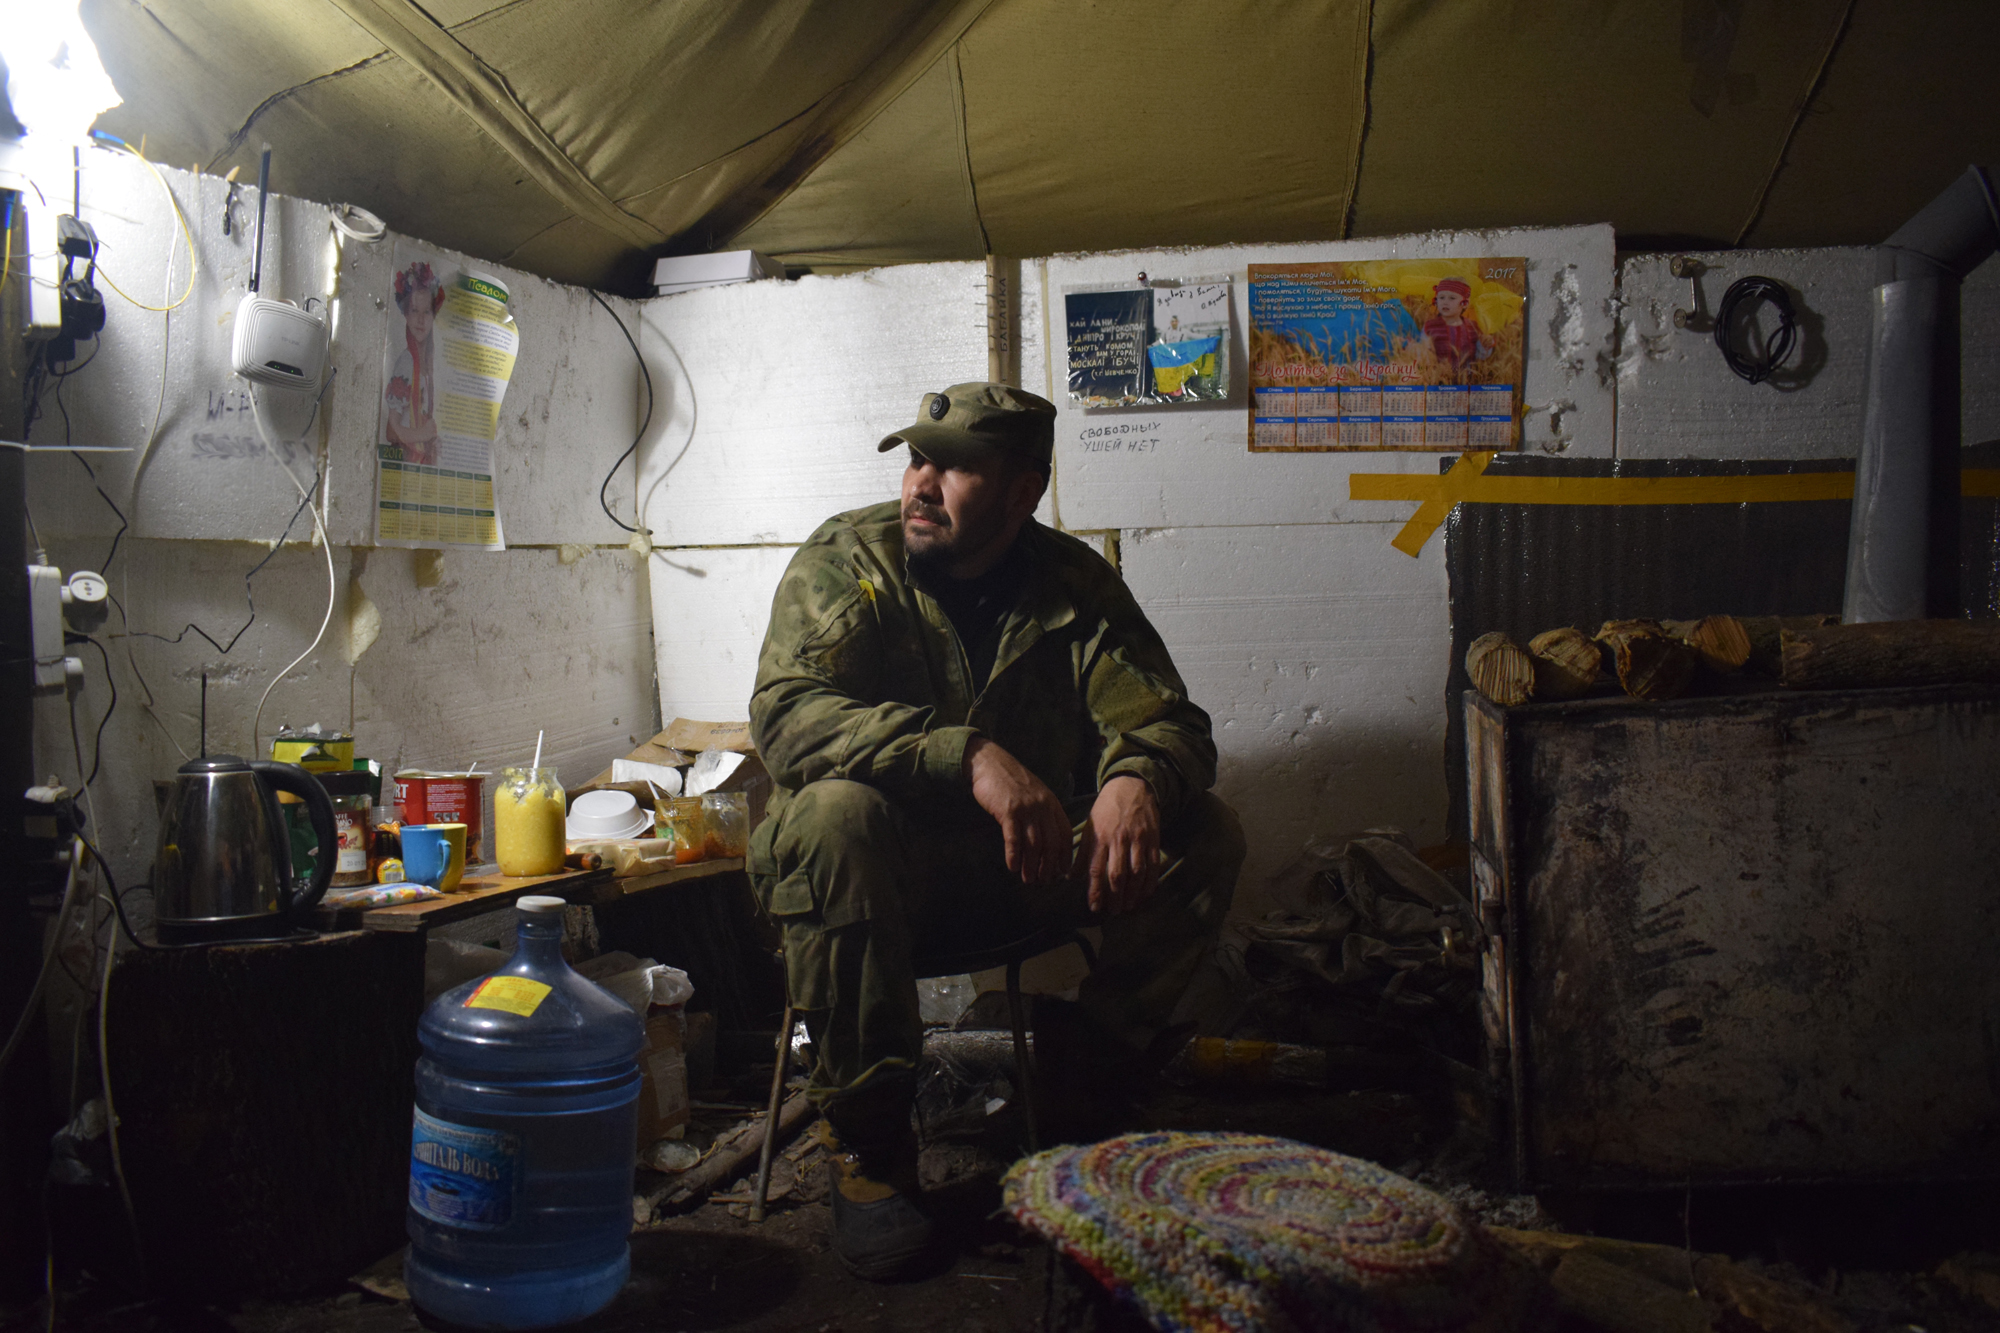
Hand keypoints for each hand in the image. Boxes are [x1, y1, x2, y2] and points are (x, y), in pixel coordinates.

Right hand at [965, 737, 1072, 884]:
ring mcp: (1026, 809)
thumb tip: (1047, 841)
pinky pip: (1013, 838)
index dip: (1065, 855)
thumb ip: (1044, 813)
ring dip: (1031, 865)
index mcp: (1052, 804)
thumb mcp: (1035, 795)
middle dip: (1048, 866)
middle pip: (1051, 843)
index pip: (1065, 834)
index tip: (1062, 872)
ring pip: (1033, 844)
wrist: (990, 763)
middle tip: (1042, 881)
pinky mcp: (1008, 810)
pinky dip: (1014, 855)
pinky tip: (1012, 867)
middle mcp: (1043, 807)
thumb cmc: (1011, 782)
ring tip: (1027, 879)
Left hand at [1075, 775, 1159, 915]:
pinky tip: (1146, 893)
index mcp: (1100, 837)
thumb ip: (1082, 853)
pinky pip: (1152, 865)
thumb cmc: (1107, 808)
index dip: (1095, 890)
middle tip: (1114, 911)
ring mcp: (1138, 840)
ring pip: (1136, 872)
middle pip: (1117, 874)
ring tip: (1128, 906)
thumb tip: (1071, 877)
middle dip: (1115, 897)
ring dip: (1133, 893)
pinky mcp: (1152, 839)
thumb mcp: (1090, 826)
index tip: (1094, 906)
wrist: (1133, 786)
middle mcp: (1119, 840)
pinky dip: (1150, 882)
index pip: (1096, 869)